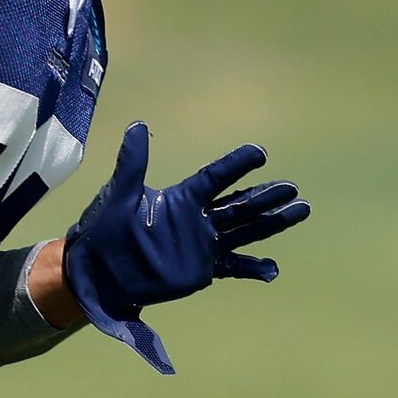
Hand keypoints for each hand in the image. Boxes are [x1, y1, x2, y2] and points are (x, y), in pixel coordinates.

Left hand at [61, 122, 309, 374]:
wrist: (96, 271)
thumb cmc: (104, 230)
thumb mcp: (119, 195)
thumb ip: (133, 163)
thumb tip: (137, 125)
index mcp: (181, 199)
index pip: (215, 178)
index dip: (236, 165)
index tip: (260, 152)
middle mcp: (197, 220)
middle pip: (240, 204)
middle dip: (266, 197)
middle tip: (293, 189)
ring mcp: (202, 245)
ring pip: (245, 231)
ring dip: (271, 223)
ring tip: (300, 211)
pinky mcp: (201, 270)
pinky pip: (232, 267)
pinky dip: (252, 268)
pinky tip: (272, 269)